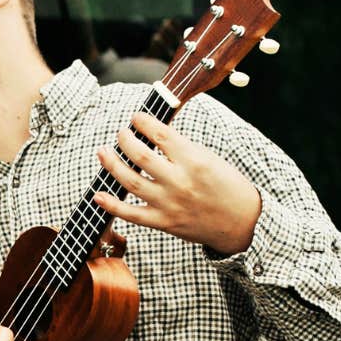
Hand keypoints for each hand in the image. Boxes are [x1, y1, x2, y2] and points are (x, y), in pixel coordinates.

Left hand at [93, 112, 261, 255]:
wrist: (242, 223)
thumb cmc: (227, 186)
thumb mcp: (210, 158)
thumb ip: (182, 149)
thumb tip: (153, 134)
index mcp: (195, 161)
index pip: (161, 135)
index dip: (143, 122)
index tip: (136, 117)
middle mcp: (180, 181)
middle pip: (140, 156)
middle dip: (125, 139)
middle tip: (121, 133)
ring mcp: (169, 203)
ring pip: (130, 181)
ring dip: (112, 164)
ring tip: (103, 152)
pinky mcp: (163, 222)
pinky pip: (131, 214)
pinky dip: (112, 205)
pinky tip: (98, 194)